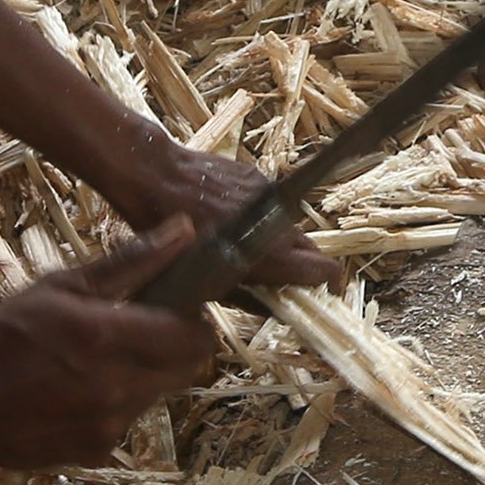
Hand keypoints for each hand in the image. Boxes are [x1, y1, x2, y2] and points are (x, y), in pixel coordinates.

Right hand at [0, 219, 226, 472]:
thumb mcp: (60, 287)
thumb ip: (130, 261)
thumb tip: (185, 229)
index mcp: (108, 338)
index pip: (198, 338)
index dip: (192, 321)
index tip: (171, 309)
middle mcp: (117, 388)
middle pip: (186, 369)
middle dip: (172, 347)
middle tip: (134, 331)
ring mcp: (108, 426)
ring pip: (156, 395)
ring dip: (141, 376)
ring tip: (93, 362)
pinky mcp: (96, 452)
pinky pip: (127, 423)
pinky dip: (114, 406)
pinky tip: (75, 393)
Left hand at [107, 134, 339, 293]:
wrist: (157, 177)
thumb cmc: (171, 238)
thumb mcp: (208, 282)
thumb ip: (249, 295)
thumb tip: (276, 308)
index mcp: (270, 253)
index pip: (326, 270)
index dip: (327, 285)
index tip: (319, 293)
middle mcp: (277, 222)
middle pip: (313, 249)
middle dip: (304, 266)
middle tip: (284, 278)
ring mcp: (270, 195)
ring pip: (292, 226)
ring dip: (281, 241)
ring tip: (252, 248)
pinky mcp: (257, 176)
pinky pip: (272, 204)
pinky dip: (263, 217)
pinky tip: (235, 221)